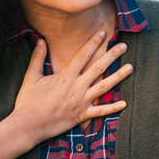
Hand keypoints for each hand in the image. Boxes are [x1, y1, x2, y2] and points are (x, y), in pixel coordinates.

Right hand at [14, 31, 131, 144]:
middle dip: (112, 55)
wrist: (28, 126)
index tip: (104, 33)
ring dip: (118, 77)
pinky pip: (100, 112)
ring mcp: (81, 102)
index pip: (82, 56)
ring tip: (130, 67)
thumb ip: (37, 58)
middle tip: (124, 45)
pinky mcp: (82, 115)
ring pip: (104, 87)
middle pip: (98, 68)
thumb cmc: (28, 101)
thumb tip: (41, 40)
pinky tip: (125, 103)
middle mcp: (76, 87)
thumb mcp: (31, 77)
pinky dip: (113, 108)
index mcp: (65, 77)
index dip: (93, 43)